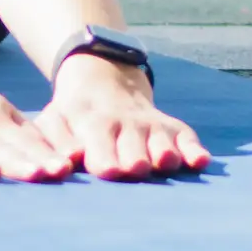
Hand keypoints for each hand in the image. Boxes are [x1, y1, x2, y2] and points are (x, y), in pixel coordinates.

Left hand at [38, 57, 210, 180]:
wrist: (103, 79)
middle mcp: (128, 126)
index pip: (103, 146)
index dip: (106, 161)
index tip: (108, 171)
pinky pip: (189, 141)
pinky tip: (198, 161)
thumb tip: (68, 161)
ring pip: (164, 148)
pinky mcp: (175, 130)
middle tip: (134, 170)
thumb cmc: (73, 115)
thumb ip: (55, 142)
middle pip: (137, 154)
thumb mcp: (53, 120)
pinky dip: (195, 152)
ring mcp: (154, 127)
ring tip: (162, 163)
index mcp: (95, 124)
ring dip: (165, 157)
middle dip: (136, 163)